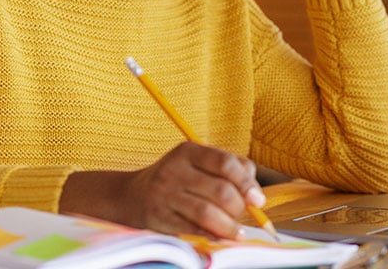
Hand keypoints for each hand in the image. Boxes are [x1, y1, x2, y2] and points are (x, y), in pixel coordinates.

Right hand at [61, 142, 266, 238]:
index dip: (247, 183)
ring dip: (228, 226)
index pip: (226, 163)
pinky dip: (210, 234)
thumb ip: (230, 169)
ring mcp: (164, 194)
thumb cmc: (176, 179)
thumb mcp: (198, 164)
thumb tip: (255, 192)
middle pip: (220, 190)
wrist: (129, 196)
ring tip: (237, 233)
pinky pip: (191, 228)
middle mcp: (175, 170)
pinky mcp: (158, 216)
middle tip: (244, 217)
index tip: (258, 200)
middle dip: (239, 208)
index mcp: (189, 151)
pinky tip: (219, 237)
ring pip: (207, 212)